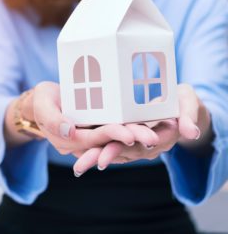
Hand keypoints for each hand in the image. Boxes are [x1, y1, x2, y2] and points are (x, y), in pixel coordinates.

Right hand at [30, 82, 157, 155]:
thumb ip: (51, 119)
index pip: (92, 139)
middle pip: (109, 143)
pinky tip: (149, 123)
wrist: (44, 101)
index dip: (111, 136)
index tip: (129, 133)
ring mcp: (91, 136)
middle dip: (130, 140)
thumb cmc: (42, 100)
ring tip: (157, 133)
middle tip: (152, 138)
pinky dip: (132, 128)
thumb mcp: (41, 105)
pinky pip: (116, 130)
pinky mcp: (98, 128)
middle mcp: (82, 143)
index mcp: (67, 140)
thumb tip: (68, 130)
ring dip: (135, 136)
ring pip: (116, 139)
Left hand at [73, 84, 211, 175]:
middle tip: (80, 166)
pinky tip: (79, 150)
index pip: (138, 146)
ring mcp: (135, 142)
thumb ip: (190, 115)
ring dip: (94, 157)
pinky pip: (110, 143)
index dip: (120, 150)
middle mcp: (145, 144)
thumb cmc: (185, 102)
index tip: (104, 158)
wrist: (182, 109)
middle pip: (120, 151)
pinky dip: (96, 147)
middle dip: (100, 158)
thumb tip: (191, 132)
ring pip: (113, 150)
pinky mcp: (126, 136)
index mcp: (160, 137)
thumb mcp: (189, 103)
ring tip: (77, 166)